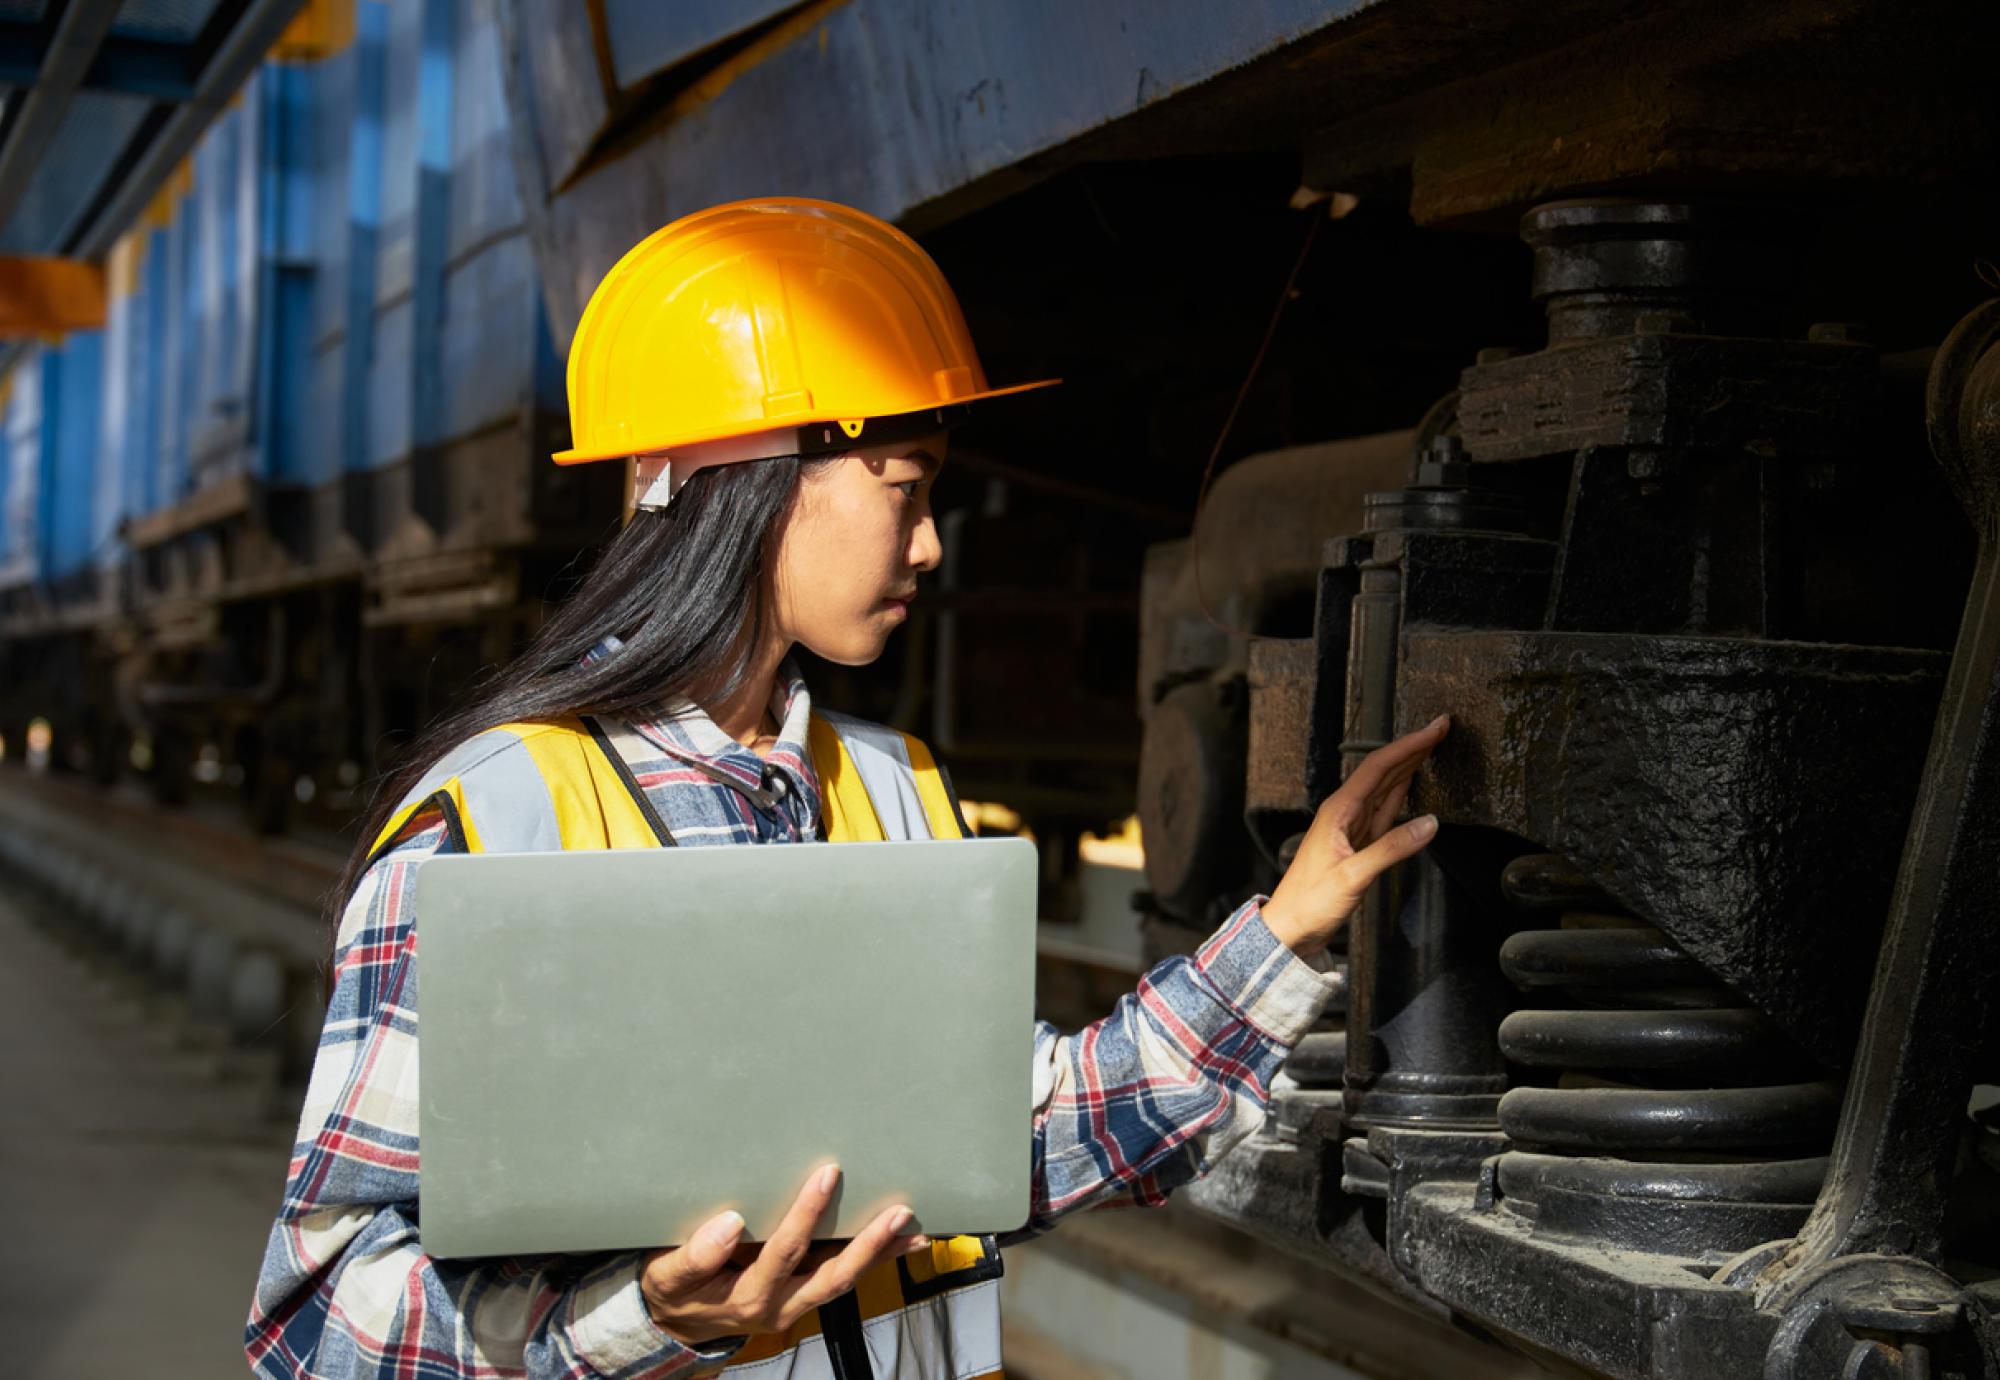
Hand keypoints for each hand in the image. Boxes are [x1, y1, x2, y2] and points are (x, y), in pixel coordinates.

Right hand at [639, 1165, 924, 1346]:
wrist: (677, 1322)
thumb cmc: (674, 1289)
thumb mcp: (668, 1275)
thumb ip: (695, 1255)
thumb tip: (730, 1223)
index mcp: (748, 1296)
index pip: (784, 1252)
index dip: (806, 1215)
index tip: (826, 1176)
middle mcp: (780, 1305)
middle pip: (832, 1275)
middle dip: (867, 1242)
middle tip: (896, 1210)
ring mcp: (796, 1303)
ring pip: (846, 1279)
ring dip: (881, 1254)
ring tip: (914, 1227)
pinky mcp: (803, 1295)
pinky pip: (844, 1277)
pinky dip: (875, 1259)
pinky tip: (903, 1240)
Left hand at [1259, 716, 1449, 958]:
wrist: (1291, 927)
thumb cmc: (1310, 902)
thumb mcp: (1352, 876)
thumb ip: (1391, 849)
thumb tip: (1429, 824)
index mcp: (1338, 810)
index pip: (1379, 766)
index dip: (1410, 745)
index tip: (1435, 728)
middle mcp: (1344, 812)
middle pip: (1383, 770)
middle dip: (1413, 748)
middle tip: (1441, 729)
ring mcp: (1351, 826)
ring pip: (1385, 787)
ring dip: (1409, 765)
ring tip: (1432, 747)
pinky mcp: (1357, 843)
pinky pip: (1384, 810)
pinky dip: (1401, 793)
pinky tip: (1410, 783)